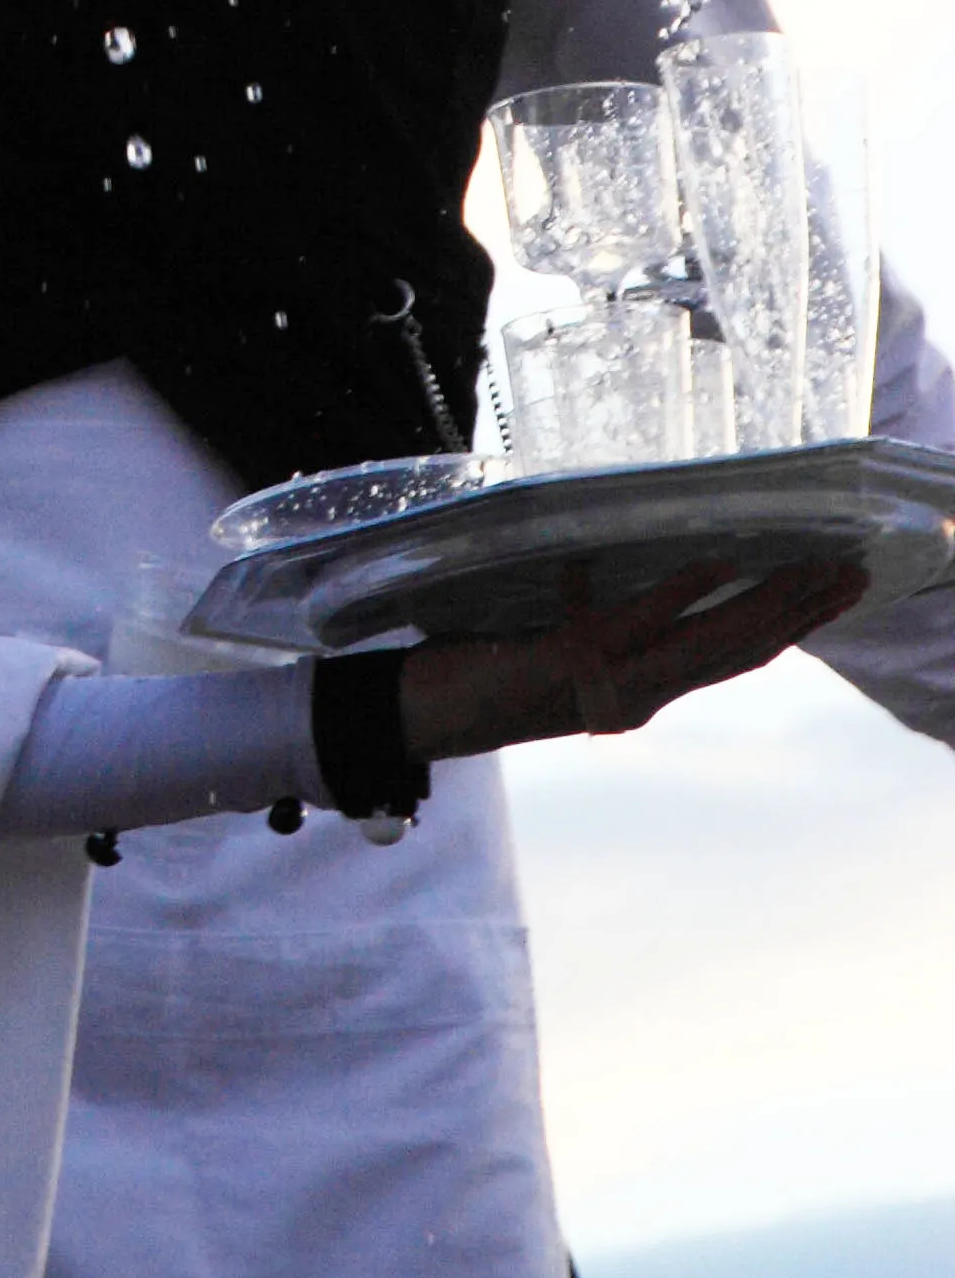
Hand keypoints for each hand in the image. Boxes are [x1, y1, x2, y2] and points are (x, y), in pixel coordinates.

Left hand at [400, 551, 865, 760]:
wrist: (422, 714)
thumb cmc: (484, 674)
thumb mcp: (552, 643)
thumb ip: (587, 617)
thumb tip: (603, 571)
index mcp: (641, 692)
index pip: (733, 656)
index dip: (790, 626)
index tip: (836, 591)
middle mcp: (637, 695)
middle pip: (741, 652)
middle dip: (804, 613)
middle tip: (855, 574)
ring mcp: (607, 682)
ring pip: (707, 642)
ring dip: (766, 602)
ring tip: (815, 569)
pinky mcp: (568, 662)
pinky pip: (635, 623)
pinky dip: (680, 592)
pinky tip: (719, 564)